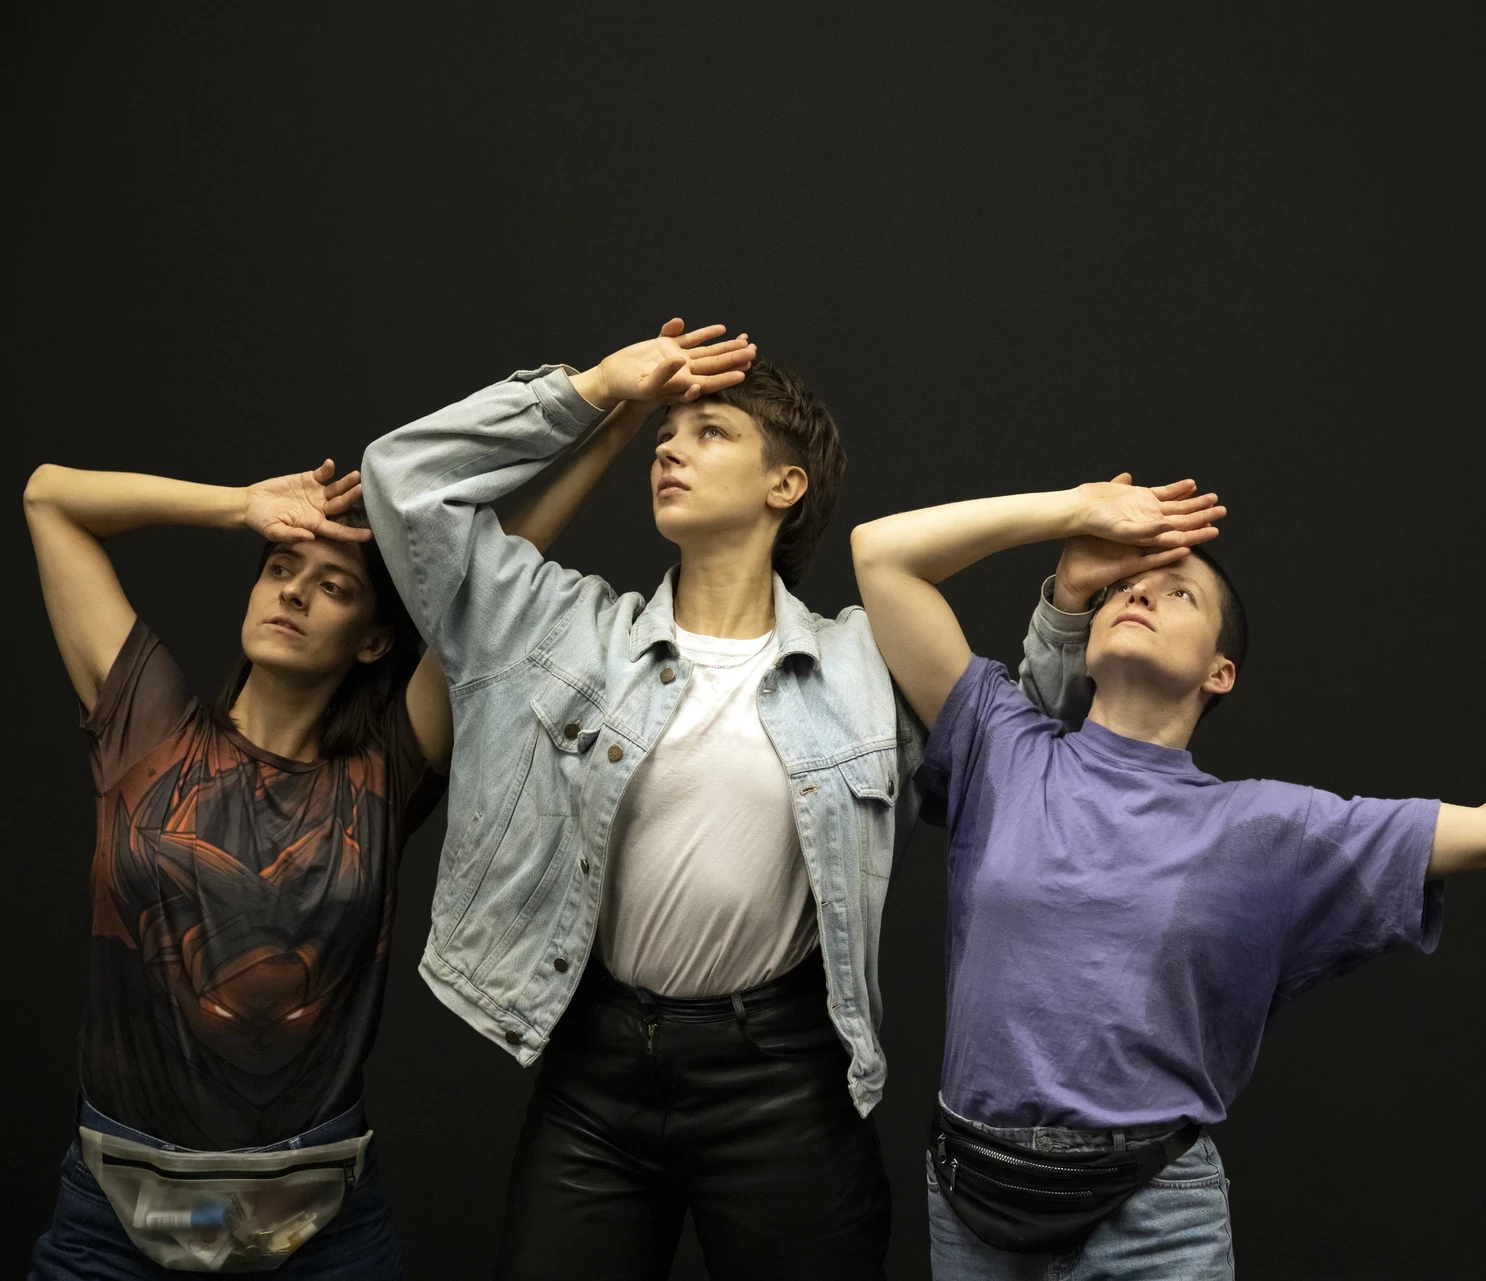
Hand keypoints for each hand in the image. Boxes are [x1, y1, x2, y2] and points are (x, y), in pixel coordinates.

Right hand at [242, 460, 370, 543]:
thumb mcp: (274, 532)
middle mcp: (320, 509)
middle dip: (352, 499)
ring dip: (346, 483)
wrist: (251, 503)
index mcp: (315, 525)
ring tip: (356, 476)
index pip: (338, 530)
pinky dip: (327, 470)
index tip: (370, 534)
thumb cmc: (262, 522)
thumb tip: (310, 537)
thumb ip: (292, 535)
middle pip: (341, 505)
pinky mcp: (309, 480)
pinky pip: (322, 474)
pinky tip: (329, 465)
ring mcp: (316, 494)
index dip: (353, 533)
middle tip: (362, 491)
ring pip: (337, 489)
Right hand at [572, 319, 755, 410]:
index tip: (743, 372)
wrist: (612, 378)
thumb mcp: (646, 387)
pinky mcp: (666, 344)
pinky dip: (704, 333)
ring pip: (707, 349)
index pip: (710, 380)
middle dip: (734, 357)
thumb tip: (681, 360)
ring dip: (725, 345)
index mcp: (682, 382)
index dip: (727, 376)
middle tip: (753, 351)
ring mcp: (676, 356)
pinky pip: (689, 337)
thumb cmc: (628, 388)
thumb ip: (665, 375)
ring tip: (744, 340)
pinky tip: (720, 328)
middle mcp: (683, 370)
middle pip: (714, 363)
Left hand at [1053, 473, 1224, 610]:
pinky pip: (1151, 559)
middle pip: (1177, 526)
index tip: (1206, 498)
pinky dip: (1167, 554)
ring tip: (1212, 531)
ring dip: (1192, 537)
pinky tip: (1183, 547)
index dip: (1187, 505)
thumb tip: (1128, 477)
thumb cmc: (1089, 531)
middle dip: (1199, 519)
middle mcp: (1144, 536)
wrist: (1074, 559)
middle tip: (1221, 512)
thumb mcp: (1104, 509)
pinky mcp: (1130, 563)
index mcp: (1140, 522)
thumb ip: (1119, 492)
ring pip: (1171, 544)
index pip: (1168, 511)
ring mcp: (1139, 551)